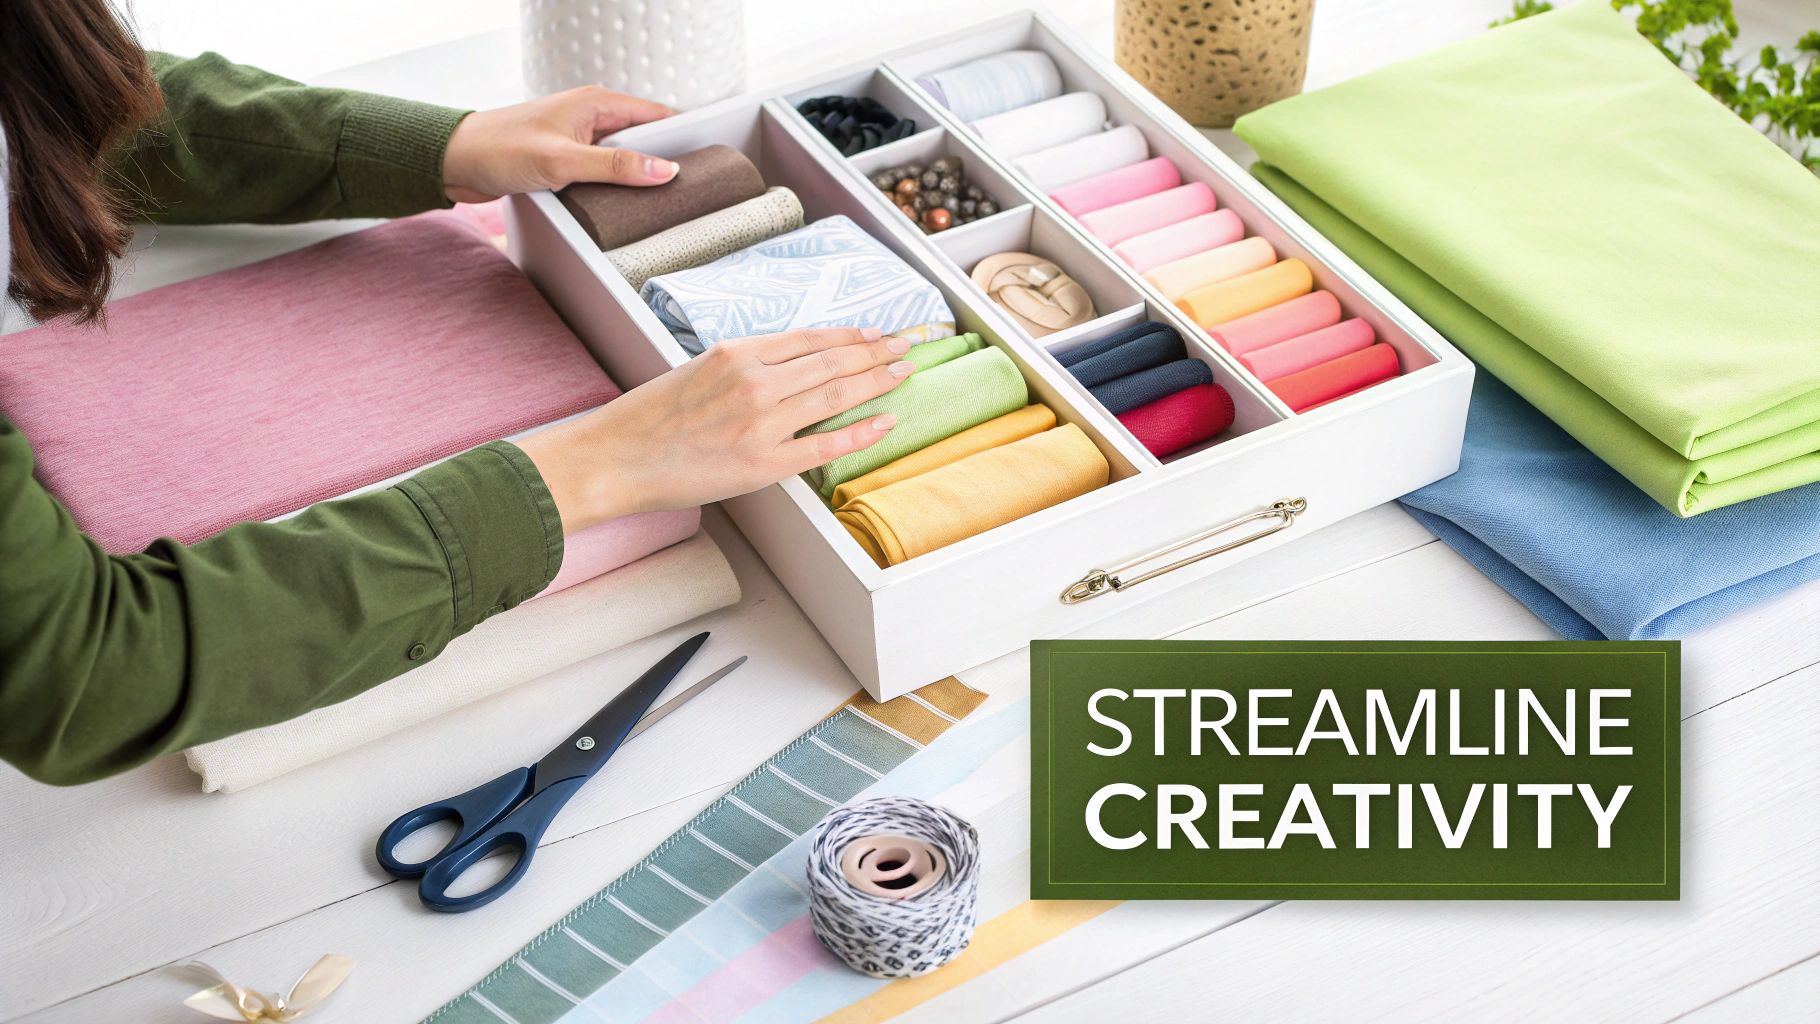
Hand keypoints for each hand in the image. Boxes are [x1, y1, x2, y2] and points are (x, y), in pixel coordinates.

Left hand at [441, 86, 678, 202]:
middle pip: (644, 138)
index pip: (656, 115)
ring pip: (624, 158)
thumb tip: (665, 171)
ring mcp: (579, 138)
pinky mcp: (567, 158)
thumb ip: (616, 167)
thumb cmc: (500, 149)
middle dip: (663, 161)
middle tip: (687, 189)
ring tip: (659, 200)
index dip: (681, 136)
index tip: (703, 161)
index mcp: (595, 103)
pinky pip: (604, 171)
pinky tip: (623, 205)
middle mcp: (591, 116)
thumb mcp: (563, 160)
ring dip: (637, 177)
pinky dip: (615, 186)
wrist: (455, 160)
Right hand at [515, 328, 915, 531]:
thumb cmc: (648, 418)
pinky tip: (886, 420)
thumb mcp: (695, 371)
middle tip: (906, 346)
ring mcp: (763, 423)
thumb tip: (785, 368)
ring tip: (903, 372)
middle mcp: (755, 382)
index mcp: (736, 354)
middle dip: (876, 351)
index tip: (875, 332)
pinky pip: (825, 443)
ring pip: (836, 393)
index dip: (850, 334)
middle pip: (832, 361)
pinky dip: (861, 430)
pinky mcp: (764, 463)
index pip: (810, 338)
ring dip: (877, 380)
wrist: (615, 459)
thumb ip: (741, 367)